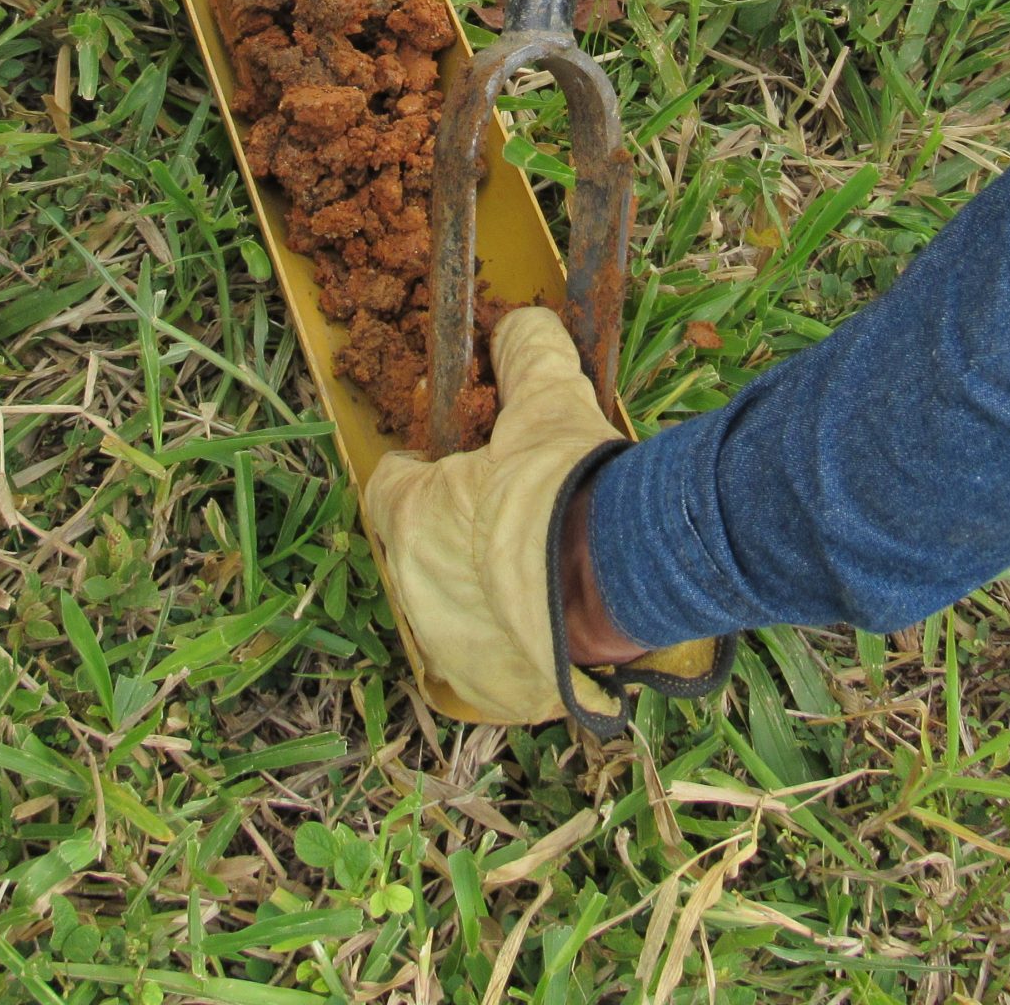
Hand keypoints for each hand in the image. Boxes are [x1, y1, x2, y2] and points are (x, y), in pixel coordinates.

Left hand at [364, 309, 629, 724]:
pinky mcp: (490, 688)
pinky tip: (550, 621)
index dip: (422, 471)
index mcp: (413, 515)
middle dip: (453, 534)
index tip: (458, 467)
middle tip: (509, 518)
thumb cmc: (571, 488)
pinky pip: (488, 664)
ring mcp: (448, 644)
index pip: (390, 484)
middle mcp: (415, 586)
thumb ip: (528, 356)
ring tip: (536, 571)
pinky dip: (511, 645)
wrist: (619, 580)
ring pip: (448, 611)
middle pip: (419, 552)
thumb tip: (523, 321)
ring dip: (479, 592)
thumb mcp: (551, 403)